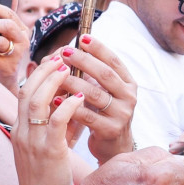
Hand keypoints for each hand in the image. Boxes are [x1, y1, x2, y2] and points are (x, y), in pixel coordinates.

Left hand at [0, 0, 29, 92]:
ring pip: (0, 42)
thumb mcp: (5, 33)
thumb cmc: (0, 52)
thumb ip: (8, 15)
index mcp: (22, 29)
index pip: (10, 13)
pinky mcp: (10, 67)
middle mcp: (24, 40)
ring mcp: (18, 54)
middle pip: (7, 26)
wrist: (4, 78)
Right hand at [14, 54, 85, 184]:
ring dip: (53, 82)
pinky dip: (67, 106)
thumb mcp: (48, 144)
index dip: (37, 73)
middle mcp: (22, 133)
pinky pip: (56, 123)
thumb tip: (70, 101)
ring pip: (37, 103)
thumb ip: (56, 124)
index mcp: (19, 130)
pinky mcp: (48, 152)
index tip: (54, 59)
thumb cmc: (48, 175)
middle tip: (62, 56)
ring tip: (69, 68)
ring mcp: (32, 142)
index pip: (23, 93)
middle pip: (26, 92)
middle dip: (44, 70)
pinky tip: (80, 98)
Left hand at [56, 35, 137, 162]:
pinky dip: (69, 107)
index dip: (99, 48)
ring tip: (57, 75)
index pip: (114, 61)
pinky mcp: (110, 130)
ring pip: (94, 94)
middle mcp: (129, 97)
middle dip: (84, 61)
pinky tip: (54, 100)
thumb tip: (70, 51)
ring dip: (73, 83)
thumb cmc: (105, 114)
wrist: (115, 147)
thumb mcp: (106, 92)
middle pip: (105, 75)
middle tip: (64, 52)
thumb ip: (94, 76)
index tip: (83, 37)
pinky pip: (87, 116)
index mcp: (128, 84)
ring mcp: (122, 114)